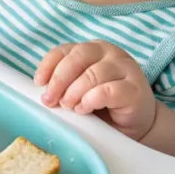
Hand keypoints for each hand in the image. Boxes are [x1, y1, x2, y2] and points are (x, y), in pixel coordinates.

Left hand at [34, 41, 157, 140]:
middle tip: (50, 100)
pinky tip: (85, 109)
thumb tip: (42, 90)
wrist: (135, 124)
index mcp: (93, 49)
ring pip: (92, 74)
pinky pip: (107, 91)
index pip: (65, 50)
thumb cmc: (103, 105)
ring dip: (74, 92)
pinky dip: (90, 100)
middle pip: (78, 57)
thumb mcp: (79, 89)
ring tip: (69, 106)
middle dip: (59, 79)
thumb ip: (64, 83)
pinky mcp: (135, 89)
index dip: (49, 65)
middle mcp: (110, 53)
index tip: (39, 83)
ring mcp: (126, 69)